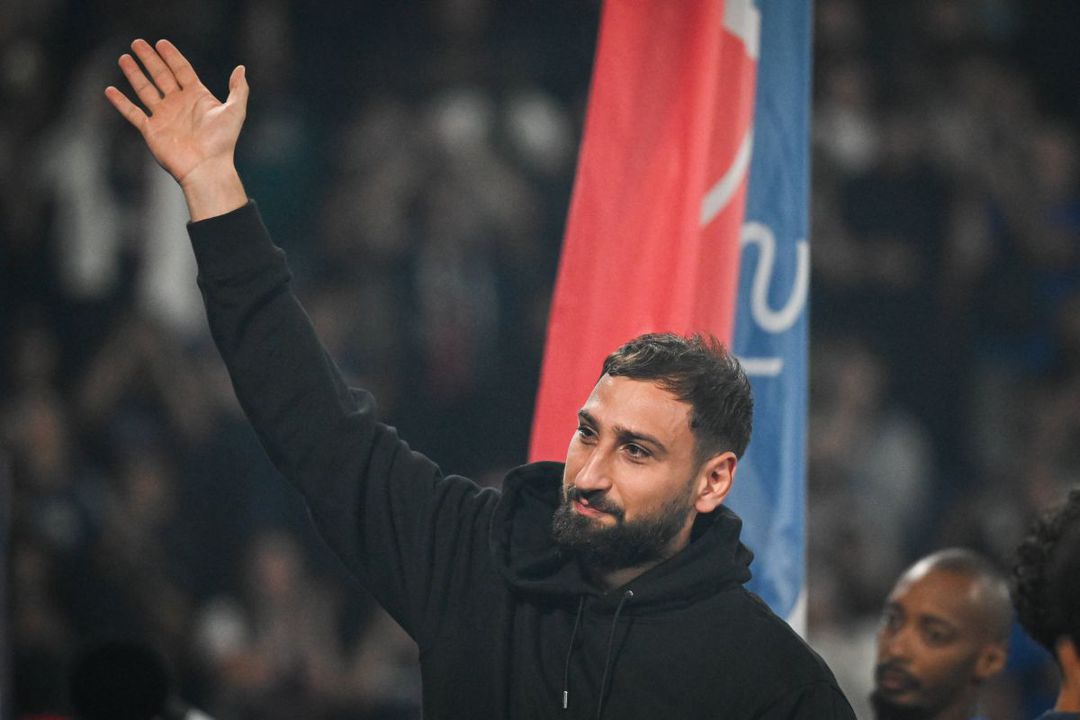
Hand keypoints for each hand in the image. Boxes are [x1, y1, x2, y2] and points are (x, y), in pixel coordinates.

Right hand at [105, 39, 248, 218]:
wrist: (206, 167)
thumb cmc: (222, 141)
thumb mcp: (235, 111)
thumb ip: (238, 89)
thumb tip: (241, 68)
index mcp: (197, 97)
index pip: (182, 70)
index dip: (172, 57)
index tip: (161, 43)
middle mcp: (178, 104)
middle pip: (160, 76)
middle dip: (149, 59)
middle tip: (137, 43)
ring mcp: (164, 116)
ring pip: (145, 90)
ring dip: (134, 74)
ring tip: (124, 58)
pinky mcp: (151, 130)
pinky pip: (133, 113)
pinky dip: (121, 102)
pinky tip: (110, 90)